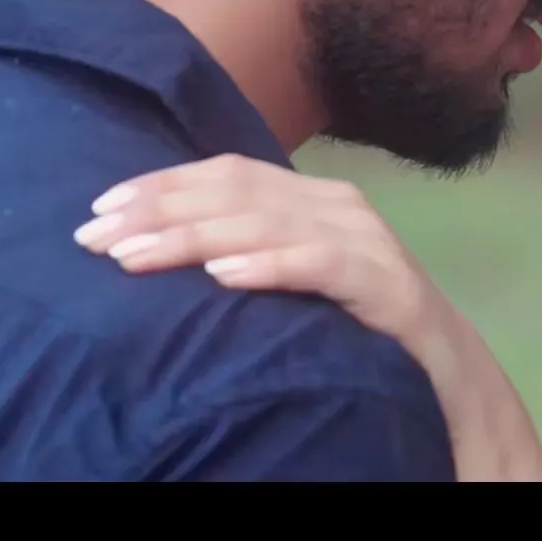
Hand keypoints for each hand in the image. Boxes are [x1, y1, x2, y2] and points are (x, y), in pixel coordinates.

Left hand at [72, 153, 440, 348]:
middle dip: (157, 210)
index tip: (98, 208)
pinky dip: (269, 265)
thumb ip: (245, 249)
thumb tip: (154, 246)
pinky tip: (224, 274)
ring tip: (136, 256)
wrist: (446, 368)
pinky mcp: (384, 282)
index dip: (159, 185)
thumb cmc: (355, 323)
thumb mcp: (293, 275)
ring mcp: (363, 239)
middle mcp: (335, 203)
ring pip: (266, 222)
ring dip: (193, 237)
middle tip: (95, 235)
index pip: (225, 172)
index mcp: (310, 195)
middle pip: (236, 190)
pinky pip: (319, 263)